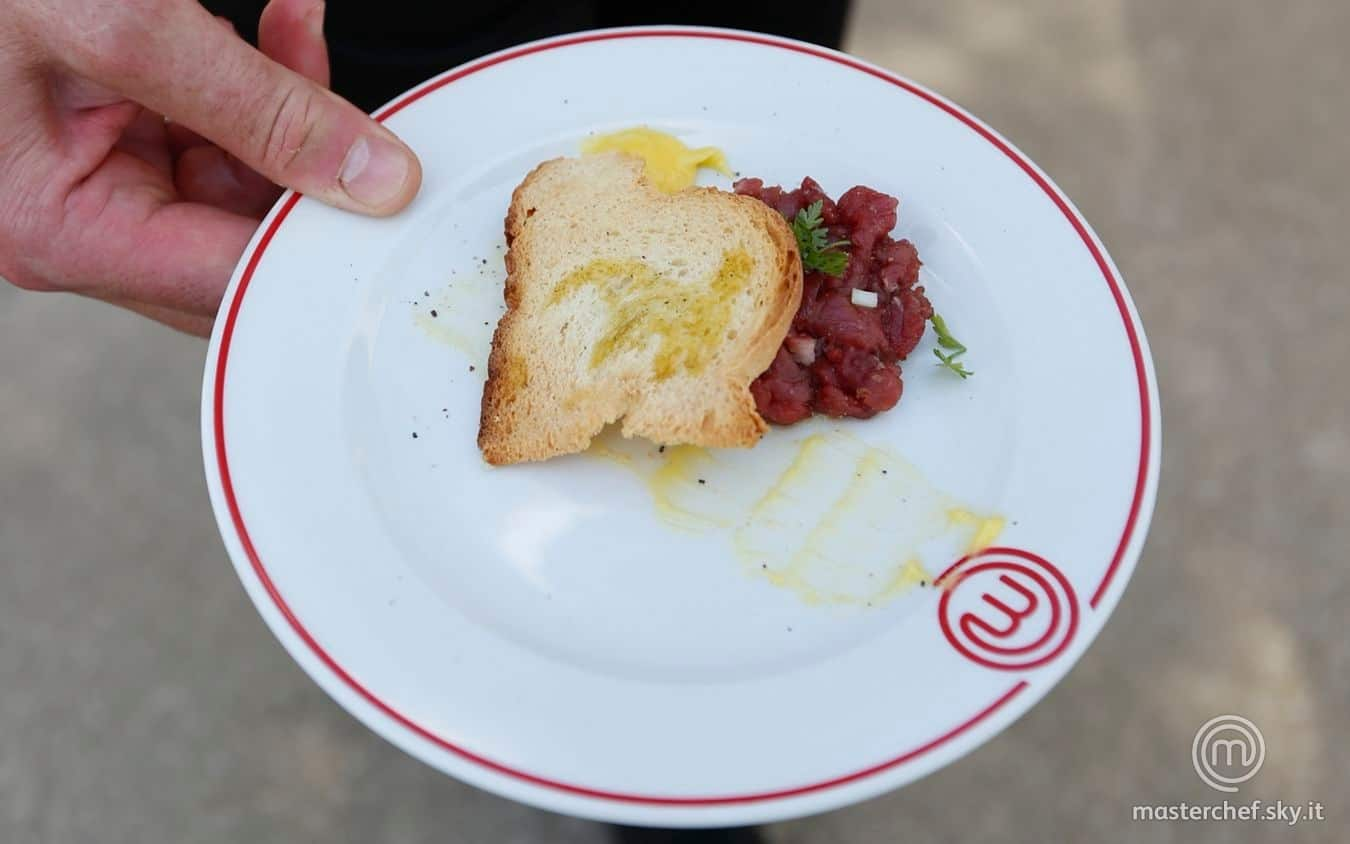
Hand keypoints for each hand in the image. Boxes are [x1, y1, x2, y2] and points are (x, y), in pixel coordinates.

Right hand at [0, 0, 421, 334]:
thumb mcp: (119, 27)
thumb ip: (256, 107)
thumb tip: (374, 179)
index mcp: (63, 233)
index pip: (232, 281)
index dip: (318, 248)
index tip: (392, 209)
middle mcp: (82, 224)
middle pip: (244, 243)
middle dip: (310, 174)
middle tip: (354, 113)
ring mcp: (100, 181)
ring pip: (246, 184)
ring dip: (292, 110)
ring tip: (296, 30)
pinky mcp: (121, 135)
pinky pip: (221, 136)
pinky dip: (260, 83)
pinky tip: (282, 28)